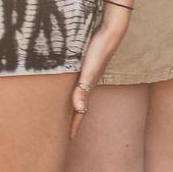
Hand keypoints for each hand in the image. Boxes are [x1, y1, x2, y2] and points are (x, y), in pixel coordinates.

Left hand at [72, 0, 131, 129]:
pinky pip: (77, 83)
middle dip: (72, 118)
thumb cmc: (99, 50)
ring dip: (72, 104)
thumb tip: (77, 108)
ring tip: (62, 112)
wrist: (110, 32)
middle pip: (79, 105)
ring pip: (78, 94)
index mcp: (88, 87)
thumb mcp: (90, 70)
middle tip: (62, 130)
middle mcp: (87, 83)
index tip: (69, 139)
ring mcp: (87, 74)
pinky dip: (72, 90)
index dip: (75, 125)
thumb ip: (83, 88)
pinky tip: (67, 87)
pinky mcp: (86, 65)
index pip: (81, 111)